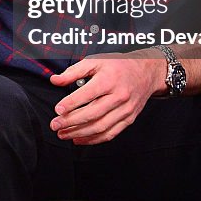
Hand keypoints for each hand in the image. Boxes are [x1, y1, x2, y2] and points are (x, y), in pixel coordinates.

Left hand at [48, 52, 163, 144]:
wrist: (146, 72)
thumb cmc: (118, 66)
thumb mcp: (95, 61)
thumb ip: (73, 71)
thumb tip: (54, 80)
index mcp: (109, 80)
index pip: (88, 94)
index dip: (71, 103)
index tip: (57, 110)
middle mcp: (119, 96)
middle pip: (93, 113)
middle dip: (71, 122)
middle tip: (55, 125)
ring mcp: (125, 110)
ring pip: (100, 127)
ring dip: (79, 133)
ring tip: (63, 134)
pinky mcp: (128, 119)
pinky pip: (110, 133)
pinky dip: (93, 139)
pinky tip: (79, 139)